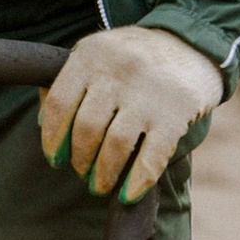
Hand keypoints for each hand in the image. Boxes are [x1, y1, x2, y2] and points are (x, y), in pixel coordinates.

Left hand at [40, 25, 222, 201]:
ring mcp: (149, 92)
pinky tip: (128, 194)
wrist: (193, 44)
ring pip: (115, 145)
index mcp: (91, 54)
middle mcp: (118, 70)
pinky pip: (152, 156)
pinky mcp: (176, 113)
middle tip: (81, 172)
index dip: (52, 138)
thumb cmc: (134, 57)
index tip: (54, 158)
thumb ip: (69, 81)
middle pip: (86, 128)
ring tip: (100, 184)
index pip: (60, 103)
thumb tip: (46, 124)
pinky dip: (137, 181)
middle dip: (80, 159)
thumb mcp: (98, 53)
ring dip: (103, 174)